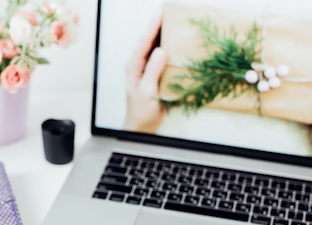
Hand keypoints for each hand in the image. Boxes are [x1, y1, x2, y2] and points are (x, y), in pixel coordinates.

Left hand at [123, 13, 166, 133]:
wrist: (141, 127)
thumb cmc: (141, 112)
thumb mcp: (147, 92)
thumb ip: (152, 71)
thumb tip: (160, 51)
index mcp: (134, 66)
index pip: (144, 42)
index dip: (152, 26)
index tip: (161, 12)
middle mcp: (140, 65)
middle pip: (149, 40)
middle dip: (158, 25)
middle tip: (170, 11)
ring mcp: (147, 69)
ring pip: (156, 47)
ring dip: (164, 35)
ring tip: (175, 22)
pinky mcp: (155, 75)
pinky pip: (162, 58)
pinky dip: (170, 49)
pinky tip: (178, 43)